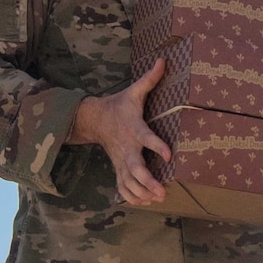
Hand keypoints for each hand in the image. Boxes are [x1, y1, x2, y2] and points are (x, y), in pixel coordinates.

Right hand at [71, 60, 170, 205]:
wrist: (94, 119)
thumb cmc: (119, 105)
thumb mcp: (134, 91)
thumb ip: (150, 79)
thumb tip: (163, 60)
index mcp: (134, 129)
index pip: (146, 138)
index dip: (157, 145)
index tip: (168, 154)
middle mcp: (127, 148)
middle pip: (134, 169)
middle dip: (147, 182)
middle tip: (161, 192)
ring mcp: (121, 160)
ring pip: (128, 182)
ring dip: (141, 193)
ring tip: (156, 199)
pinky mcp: (118, 168)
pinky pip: (122, 186)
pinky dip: (130, 197)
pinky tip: (144, 202)